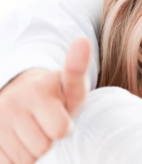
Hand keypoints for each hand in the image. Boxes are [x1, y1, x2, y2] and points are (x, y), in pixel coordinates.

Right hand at [0, 38, 89, 163]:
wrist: (21, 95)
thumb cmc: (55, 94)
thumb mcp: (71, 84)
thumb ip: (78, 69)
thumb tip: (83, 42)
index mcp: (35, 91)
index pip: (59, 130)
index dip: (64, 128)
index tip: (61, 117)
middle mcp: (10, 104)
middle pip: (41, 147)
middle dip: (48, 141)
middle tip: (46, 126)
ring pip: (24, 158)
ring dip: (32, 152)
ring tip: (33, 133)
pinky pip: (7, 161)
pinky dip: (16, 158)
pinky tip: (19, 141)